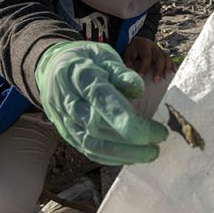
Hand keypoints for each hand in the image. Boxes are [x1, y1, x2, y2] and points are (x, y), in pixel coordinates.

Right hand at [35, 41, 167, 165]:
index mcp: (80, 78)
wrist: (53, 67)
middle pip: (99, 128)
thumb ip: (120, 72)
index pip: (103, 102)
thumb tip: (138, 88)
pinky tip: (132, 156)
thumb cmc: (86, 60)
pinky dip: (111, 157)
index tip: (157, 131)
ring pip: (92, 144)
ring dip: (124, 154)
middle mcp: (69, 101)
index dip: (129, 121)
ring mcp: (65, 120)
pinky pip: (87, 149)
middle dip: (132, 140)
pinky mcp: (66, 132)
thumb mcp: (103, 56)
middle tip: (160, 139)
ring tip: (150, 153)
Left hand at [123, 37, 175, 82]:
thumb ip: (129, 62)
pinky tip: (173, 72)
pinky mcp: (163, 53)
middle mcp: (154, 47)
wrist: (139, 41)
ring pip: (166, 58)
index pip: (146, 57)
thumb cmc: (133, 49)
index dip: (144, 67)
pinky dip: (172, 65)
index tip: (141, 76)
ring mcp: (160, 49)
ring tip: (165, 77)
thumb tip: (132, 73)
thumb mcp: (128, 53)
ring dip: (167, 68)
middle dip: (158, 69)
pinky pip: (170, 58)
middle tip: (156, 80)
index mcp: (144, 46)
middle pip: (159, 57)